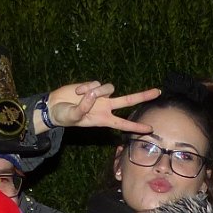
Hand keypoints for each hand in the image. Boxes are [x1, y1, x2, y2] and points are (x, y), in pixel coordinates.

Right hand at [42, 82, 160, 134]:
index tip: (150, 129)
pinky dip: (85, 87)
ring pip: (109, 88)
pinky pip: (95, 83)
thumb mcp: (73, 117)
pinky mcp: (94, 86)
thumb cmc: (65, 116)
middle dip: (143, 96)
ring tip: (80, 96)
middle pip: (129, 100)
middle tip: (158, 92)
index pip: (123, 123)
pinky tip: (77, 92)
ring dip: (96, 91)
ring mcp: (101, 96)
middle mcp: (106, 107)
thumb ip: (83, 107)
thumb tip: (92, 94)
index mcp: (104, 119)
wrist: (55, 106)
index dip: (136, 127)